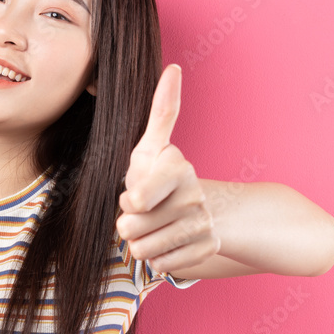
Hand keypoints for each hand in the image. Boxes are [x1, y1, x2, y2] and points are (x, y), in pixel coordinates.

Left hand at [116, 64, 219, 274]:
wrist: (191, 208)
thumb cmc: (157, 176)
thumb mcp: (151, 146)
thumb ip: (161, 111)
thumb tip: (173, 68)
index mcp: (178, 168)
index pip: (135, 199)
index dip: (128, 201)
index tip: (134, 194)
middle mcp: (195, 196)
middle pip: (132, 227)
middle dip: (128, 224)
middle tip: (141, 213)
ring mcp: (202, 224)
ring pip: (144, 250)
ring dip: (140, 243)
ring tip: (150, 228)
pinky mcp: (206, 249)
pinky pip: (162, 265)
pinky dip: (157, 259)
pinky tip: (166, 242)